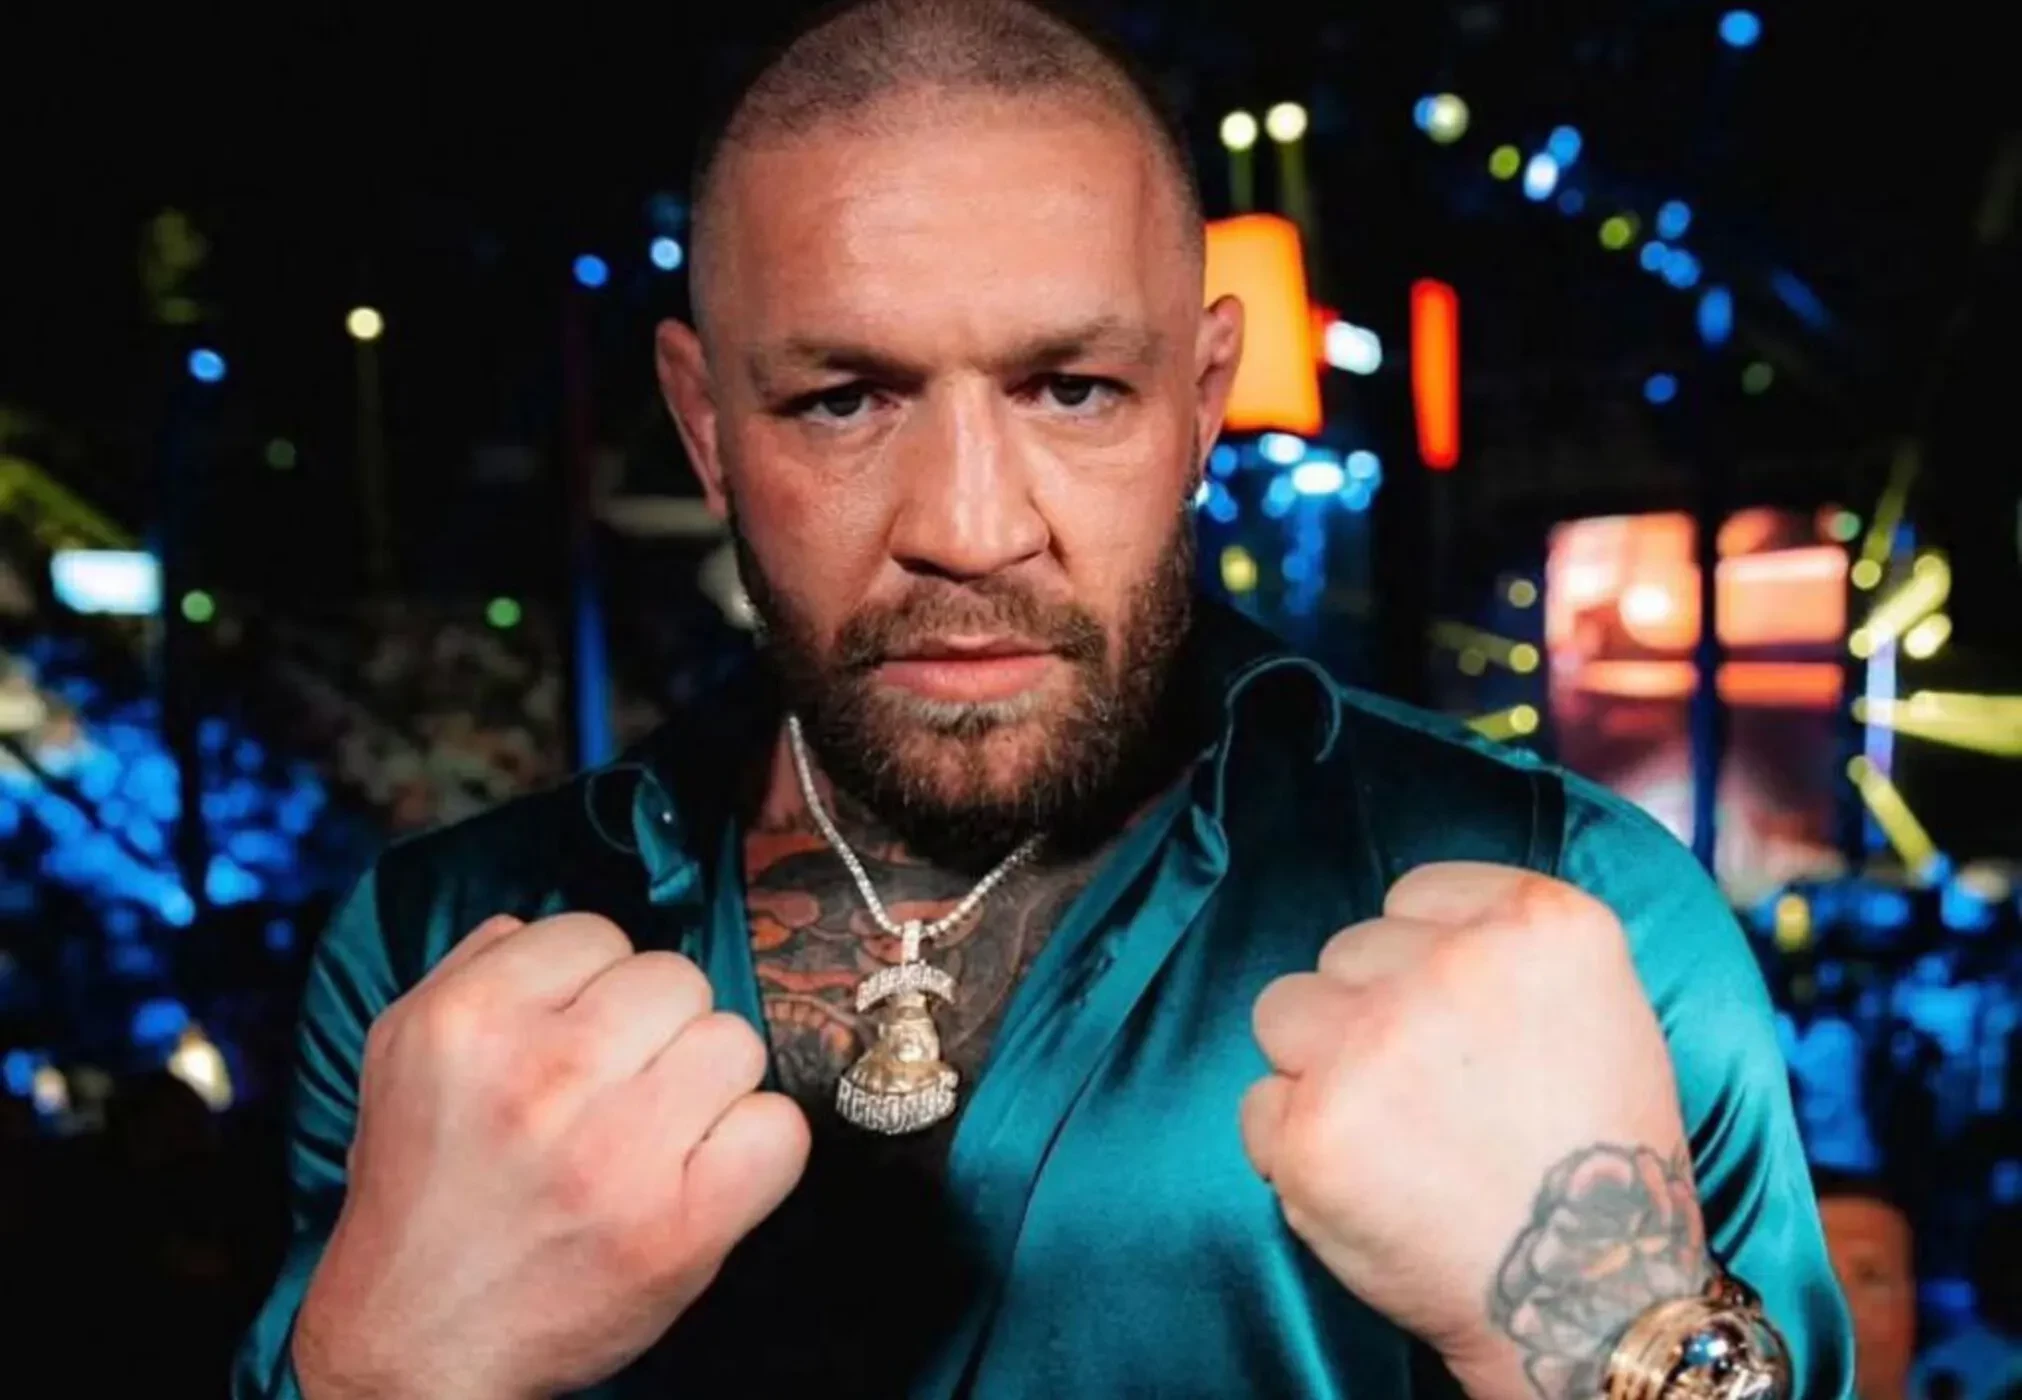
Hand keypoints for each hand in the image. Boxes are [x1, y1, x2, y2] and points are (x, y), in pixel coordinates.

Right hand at [294, 913, 810, 1399]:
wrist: (415, 1342)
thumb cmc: (424, 1194)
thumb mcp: (403, 1055)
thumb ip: (474, 969)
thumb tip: (544, 925)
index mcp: (470, 1022)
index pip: (599, 933)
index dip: (596, 985)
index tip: (576, 1036)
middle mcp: (545, 1075)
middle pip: (678, 980)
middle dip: (657, 1028)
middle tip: (621, 1087)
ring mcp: (619, 1151)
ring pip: (736, 1041)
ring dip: (708, 1083)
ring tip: (656, 1130)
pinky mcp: (683, 1224)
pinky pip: (780, 1128)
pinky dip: (755, 1148)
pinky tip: (702, 1170)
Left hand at [1240, 863, 1707, 1399]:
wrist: (1597, 1299)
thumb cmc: (1597, 1163)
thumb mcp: (1599, 1008)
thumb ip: (1503, 948)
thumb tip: (1407, 928)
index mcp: (1539, 924)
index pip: (1412, 895)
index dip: (1417, 961)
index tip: (1447, 1019)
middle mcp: (1454, 966)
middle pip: (1343, 952)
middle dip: (1366, 1015)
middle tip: (1429, 1095)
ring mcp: (1374, 1045)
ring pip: (1282, 1011)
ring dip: (1316, 1066)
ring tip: (1390, 1133)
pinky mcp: (1313, 1127)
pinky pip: (1259, 1105)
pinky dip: (1294, 1145)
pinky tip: (1367, 1181)